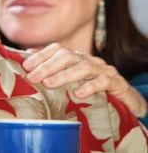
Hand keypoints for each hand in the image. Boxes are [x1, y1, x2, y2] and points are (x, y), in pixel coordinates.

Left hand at [23, 43, 147, 116]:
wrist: (126, 103)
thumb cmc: (93, 93)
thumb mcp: (71, 83)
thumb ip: (52, 72)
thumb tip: (26, 58)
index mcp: (78, 59)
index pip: (57, 49)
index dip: (40, 55)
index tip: (25, 66)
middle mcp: (90, 60)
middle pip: (67, 56)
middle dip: (47, 66)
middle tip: (32, 77)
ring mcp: (105, 70)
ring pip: (84, 67)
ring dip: (64, 75)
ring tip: (48, 84)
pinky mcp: (117, 83)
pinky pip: (104, 82)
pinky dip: (90, 86)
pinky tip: (78, 94)